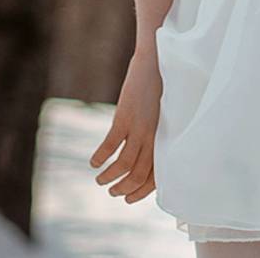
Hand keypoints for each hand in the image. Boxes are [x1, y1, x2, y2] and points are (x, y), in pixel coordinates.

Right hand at [89, 45, 162, 203]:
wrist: (156, 60)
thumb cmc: (162, 86)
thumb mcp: (164, 114)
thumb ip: (157, 133)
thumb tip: (146, 152)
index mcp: (165, 137)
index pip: (155, 176)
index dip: (141, 192)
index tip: (129, 199)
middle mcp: (153, 136)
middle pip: (138, 175)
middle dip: (124, 189)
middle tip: (113, 192)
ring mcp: (139, 127)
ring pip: (124, 165)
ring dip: (110, 178)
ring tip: (100, 180)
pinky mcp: (125, 116)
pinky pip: (111, 145)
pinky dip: (101, 157)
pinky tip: (94, 162)